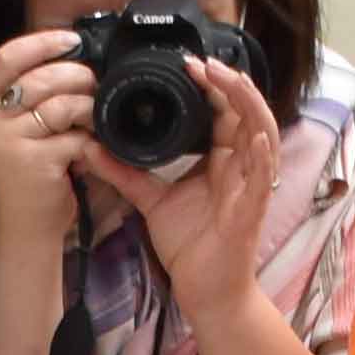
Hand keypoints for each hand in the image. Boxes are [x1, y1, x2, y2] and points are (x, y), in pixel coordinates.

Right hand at [0, 27, 95, 252]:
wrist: (25, 226)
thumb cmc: (31, 172)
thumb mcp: (22, 128)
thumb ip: (35, 95)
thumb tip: (76, 59)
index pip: (7, 58)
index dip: (41, 42)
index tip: (71, 40)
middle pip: (42, 78)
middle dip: (78, 77)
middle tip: (94, 87)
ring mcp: (10, 141)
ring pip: (62, 105)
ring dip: (89, 108)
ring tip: (93, 121)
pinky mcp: (34, 162)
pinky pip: (75, 137)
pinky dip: (92, 142)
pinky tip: (91, 150)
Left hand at [83, 47, 288, 311]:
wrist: (205, 292)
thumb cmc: (190, 246)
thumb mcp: (152, 201)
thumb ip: (125, 173)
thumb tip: (91, 147)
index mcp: (222, 160)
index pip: (225, 111)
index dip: (212, 85)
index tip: (187, 64)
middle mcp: (241, 167)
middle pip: (247, 112)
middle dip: (229, 83)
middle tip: (202, 63)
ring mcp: (251, 187)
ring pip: (262, 134)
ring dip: (248, 105)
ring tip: (229, 81)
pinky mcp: (252, 211)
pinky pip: (262, 177)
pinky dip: (260, 154)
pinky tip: (253, 135)